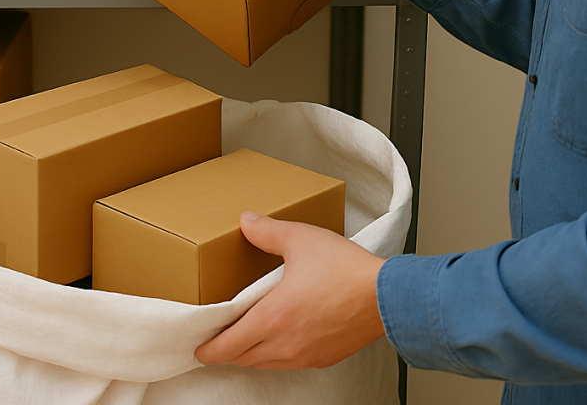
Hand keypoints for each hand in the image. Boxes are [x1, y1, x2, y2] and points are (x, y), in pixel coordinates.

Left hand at [194, 212, 385, 369]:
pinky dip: (276, 356)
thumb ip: (267, 232)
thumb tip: (245, 222)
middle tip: (216, 341)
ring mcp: (305, 355)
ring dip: (250, 355)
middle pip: (242, 359)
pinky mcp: (324, 358)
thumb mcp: (301, 240)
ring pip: (264, 364)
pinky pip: (289, 364)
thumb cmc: (346, 270)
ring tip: (244, 339)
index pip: (227, 346)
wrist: (388, 296)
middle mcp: (284, 344)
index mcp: (271, 318)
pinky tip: (280, 339)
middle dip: (225, 352)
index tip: (198, 347)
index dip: (208, 349)